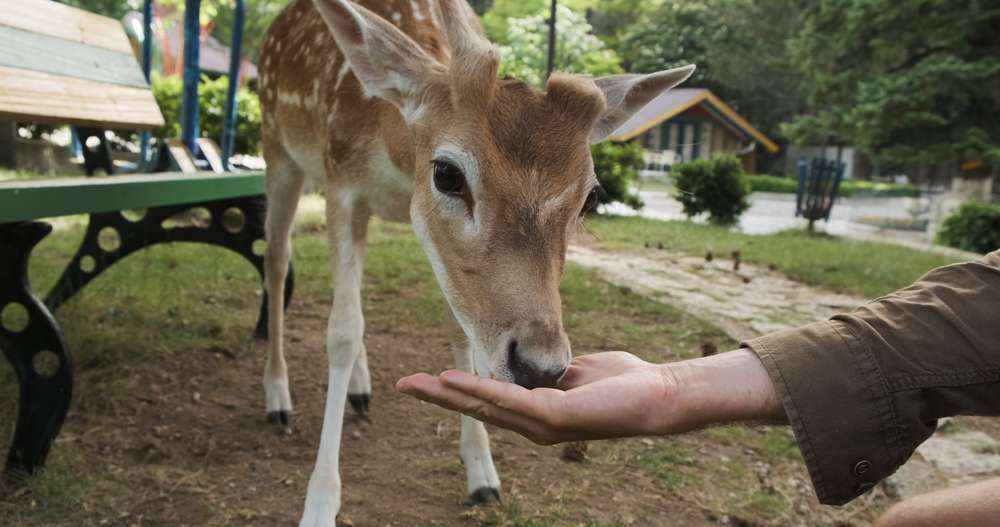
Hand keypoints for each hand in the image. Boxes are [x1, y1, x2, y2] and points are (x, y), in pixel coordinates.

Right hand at [396, 349, 783, 444]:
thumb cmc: (622, 382)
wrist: (657, 394)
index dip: (455, 391)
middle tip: (402, 385)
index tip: (426, 378)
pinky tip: (453, 381)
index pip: (487, 399)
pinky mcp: (554, 416)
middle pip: (476, 407)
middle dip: (438, 396)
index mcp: (537, 412)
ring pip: (484, 405)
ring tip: (416, 384)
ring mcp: (542, 424)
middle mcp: (534, 424)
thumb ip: (548, 371)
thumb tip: (531, 363)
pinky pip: (508, 399)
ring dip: (447, 394)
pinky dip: (477, 389)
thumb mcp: (574, 371)